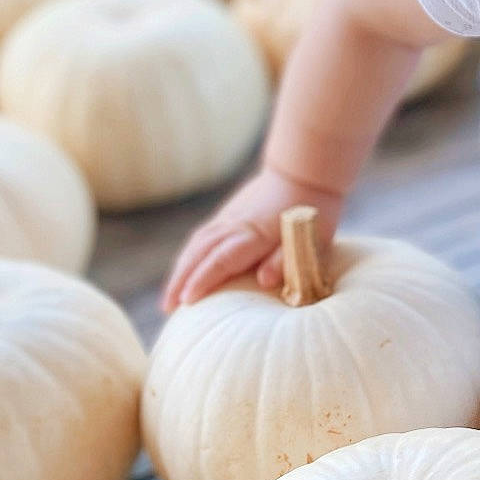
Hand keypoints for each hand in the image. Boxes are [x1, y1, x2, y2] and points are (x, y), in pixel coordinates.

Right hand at [161, 168, 345, 310]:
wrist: (303, 171)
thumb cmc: (311, 209)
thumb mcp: (308, 238)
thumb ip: (286, 260)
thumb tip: (264, 281)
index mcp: (254, 234)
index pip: (221, 260)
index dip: (202, 281)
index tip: (186, 301)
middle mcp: (234, 225)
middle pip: (199, 254)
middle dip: (180, 281)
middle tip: (167, 308)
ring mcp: (228, 217)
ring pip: (196, 244)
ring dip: (180, 269)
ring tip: (170, 295)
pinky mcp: (228, 214)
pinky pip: (201, 236)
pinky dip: (188, 254)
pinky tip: (184, 268)